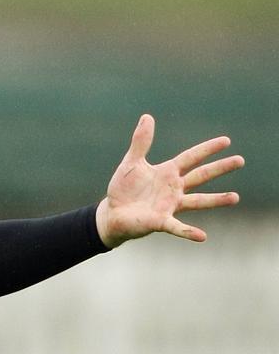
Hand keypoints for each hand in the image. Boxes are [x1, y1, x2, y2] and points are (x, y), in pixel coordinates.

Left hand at [96, 114, 243, 248]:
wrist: (112, 213)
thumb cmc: (124, 189)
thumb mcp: (132, 162)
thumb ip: (141, 142)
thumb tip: (147, 116)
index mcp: (167, 173)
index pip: (191, 157)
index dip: (207, 149)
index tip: (227, 141)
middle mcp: (174, 188)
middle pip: (200, 176)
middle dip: (219, 168)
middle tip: (240, 160)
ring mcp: (170, 205)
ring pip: (197, 201)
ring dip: (216, 200)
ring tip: (235, 197)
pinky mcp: (160, 221)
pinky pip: (177, 227)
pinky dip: (189, 232)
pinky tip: (203, 236)